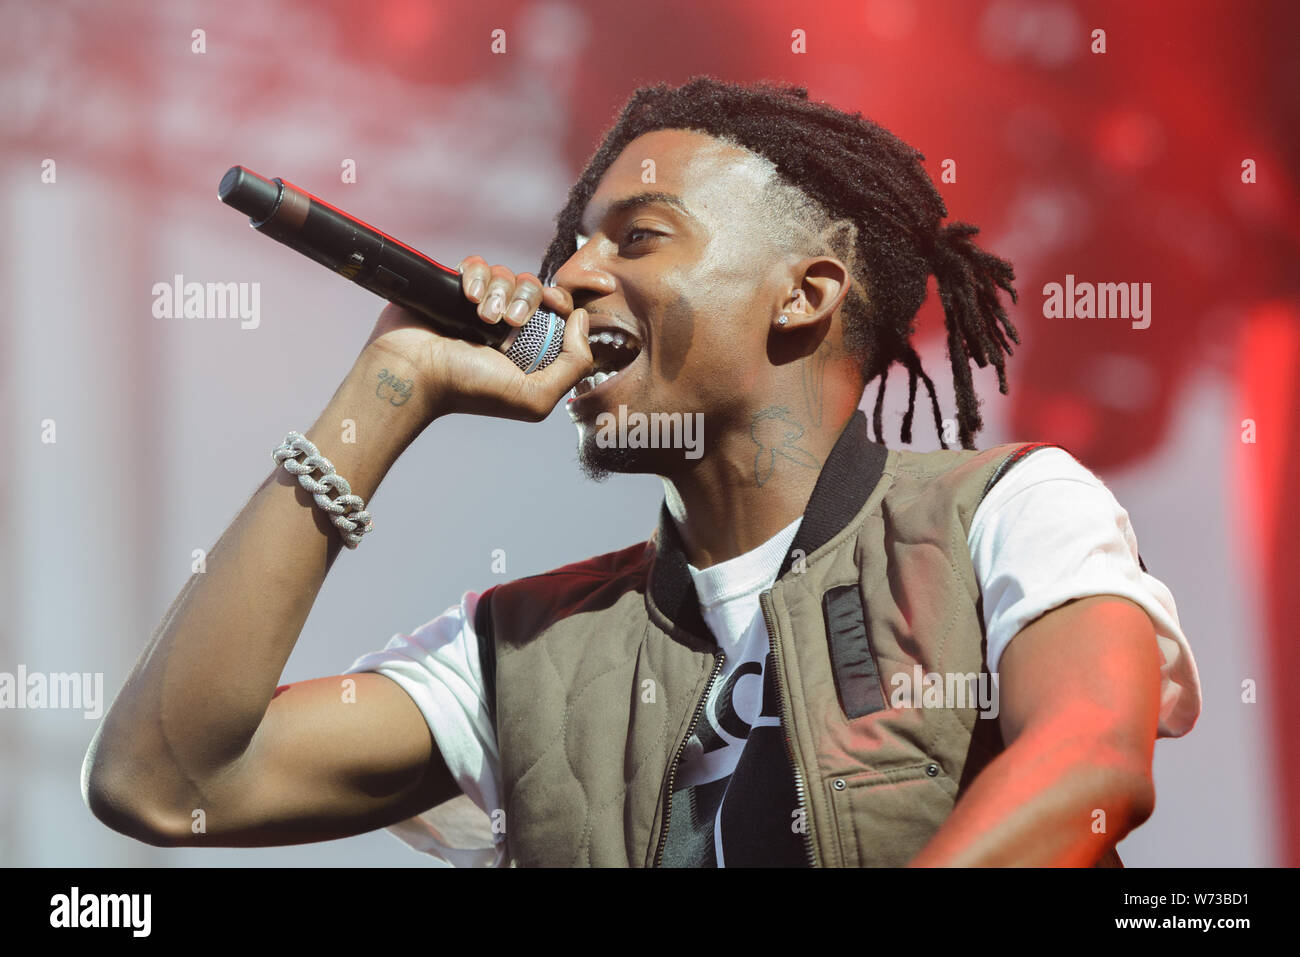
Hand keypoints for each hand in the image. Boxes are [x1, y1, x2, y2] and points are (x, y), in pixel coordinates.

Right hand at [360, 256, 592, 421]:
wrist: (413, 374)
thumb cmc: (469, 389)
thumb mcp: (535, 396)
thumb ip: (574, 365)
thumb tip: (582, 321)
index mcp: (526, 346)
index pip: (556, 310)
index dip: (561, 300)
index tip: (555, 304)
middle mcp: (504, 323)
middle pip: (533, 286)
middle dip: (527, 298)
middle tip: (510, 322)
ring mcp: (477, 303)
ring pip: (505, 274)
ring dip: (499, 291)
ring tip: (482, 317)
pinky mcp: (452, 286)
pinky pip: (476, 263)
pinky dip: (475, 275)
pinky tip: (466, 298)